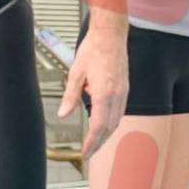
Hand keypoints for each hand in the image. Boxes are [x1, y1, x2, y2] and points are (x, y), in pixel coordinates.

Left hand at [62, 26, 126, 155]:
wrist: (110, 35)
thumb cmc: (94, 49)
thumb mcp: (76, 73)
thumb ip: (70, 96)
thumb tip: (63, 114)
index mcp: (104, 93)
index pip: (98, 126)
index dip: (92, 142)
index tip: (85, 153)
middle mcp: (117, 95)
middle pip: (109, 127)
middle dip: (99, 143)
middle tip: (89, 154)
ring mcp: (123, 92)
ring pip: (117, 121)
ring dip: (106, 135)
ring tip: (95, 143)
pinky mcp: (124, 89)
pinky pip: (120, 112)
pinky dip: (111, 123)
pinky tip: (104, 125)